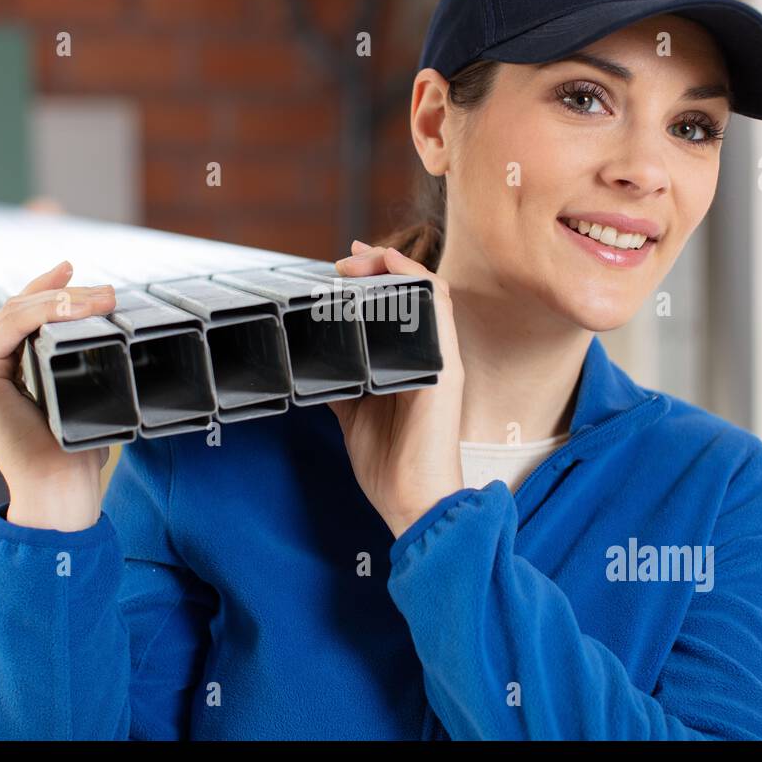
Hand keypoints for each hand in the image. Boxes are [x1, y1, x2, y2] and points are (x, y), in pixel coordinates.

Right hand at [0, 261, 117, 531]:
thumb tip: (98, 326)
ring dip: (62, 299)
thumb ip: (71, 360)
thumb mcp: (77, 393)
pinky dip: (41, 311)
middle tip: (107, 291)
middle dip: (65, 293)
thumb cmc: (74, 450)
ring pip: (14, 314)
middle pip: (19, 310)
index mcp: (0, 371)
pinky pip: (7, 328)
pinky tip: (73, 307)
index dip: (47, 288)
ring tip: (104, 299)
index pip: (22, 317)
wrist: (59, 488)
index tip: (73, 268)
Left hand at [327, 242, 465, 538]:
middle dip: (379, 264)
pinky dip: (416, 277)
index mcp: (411, 363)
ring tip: (359, 260)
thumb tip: (316, 366)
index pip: (401, 305)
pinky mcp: (445, 367)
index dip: (375, 277)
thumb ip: (343, 384)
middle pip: (414, 290)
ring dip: (393, 265)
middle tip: (344, 261)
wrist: (410, 501)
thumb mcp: (353, 413)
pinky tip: (390, 264)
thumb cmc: (388, 465)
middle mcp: (430, 355)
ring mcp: (441, 358)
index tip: (340, 268)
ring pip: (429, 290)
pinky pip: (439, 307)